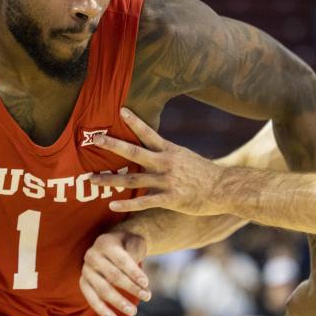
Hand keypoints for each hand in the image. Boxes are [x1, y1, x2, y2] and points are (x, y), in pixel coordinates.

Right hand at [80, 231, 150, 315]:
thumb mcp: (134, 242)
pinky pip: (92, 299)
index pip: (121, 260)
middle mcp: (92, 255)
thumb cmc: (127, 245)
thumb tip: (138, 279)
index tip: (146, 283)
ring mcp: (86, 270)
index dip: (134, 272)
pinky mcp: (83, 283)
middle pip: (113, 275)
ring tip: (133, 311)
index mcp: (105, 243)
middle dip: (131, 288)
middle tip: (147, 297)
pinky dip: (102, 311)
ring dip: (119, 302)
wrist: (112, 245)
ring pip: (102, 289)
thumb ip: (136, 253)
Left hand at [91, 108, 225, 214]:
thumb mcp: (185, 157)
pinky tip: (111, 205)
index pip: (148, 132)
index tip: (120, 110)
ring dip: (110, 180)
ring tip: (91, 179)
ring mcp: (167, 181)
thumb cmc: (204, 174)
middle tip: (94, 139)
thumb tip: (153, 148)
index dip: (134, 121)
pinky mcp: (170, 198)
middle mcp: (166, 163)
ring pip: (132, 179)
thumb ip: (167, 154)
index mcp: (170, 151)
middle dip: (112, 145)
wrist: (224, 188)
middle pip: (134, 152)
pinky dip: (126, 204)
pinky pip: (144, 202)